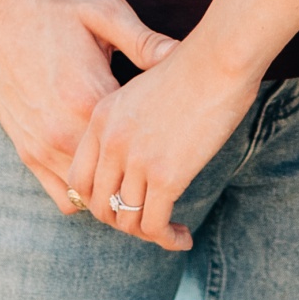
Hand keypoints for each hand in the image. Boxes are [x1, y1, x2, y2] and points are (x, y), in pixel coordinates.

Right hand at [0, 0, 176, 212]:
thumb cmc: (54, 8)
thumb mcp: (104, 13)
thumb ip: (145, 41)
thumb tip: (182, 56)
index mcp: (92, 101)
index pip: (141, 147)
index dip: (164, 148)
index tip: (178, 141)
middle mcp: (66, 133)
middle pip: (118, 180)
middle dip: (143, 178)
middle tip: (164, 168)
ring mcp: (43, 147)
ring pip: (92, 197)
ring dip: (113, 190)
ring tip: (132, 173)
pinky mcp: (26, 152)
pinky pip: (63, 196)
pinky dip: (84, 193)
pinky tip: (99, 171)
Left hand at [62, 37, 256, 253]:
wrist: (219, 60)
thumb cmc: (191, 68)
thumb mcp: (141, 88)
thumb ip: (128, 120)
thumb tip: (136, 153)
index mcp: (101, 117)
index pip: (79, 178)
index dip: (97, 200)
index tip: (123, 204)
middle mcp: (111, 142)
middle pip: (99, 205)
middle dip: (122, 220)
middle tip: (147, 221)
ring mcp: (136, 160)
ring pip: (126, 220)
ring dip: (146, 234)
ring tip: (168, 231)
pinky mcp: (165, 176)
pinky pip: (154, 225)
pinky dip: (167, 239)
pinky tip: (182, 237)